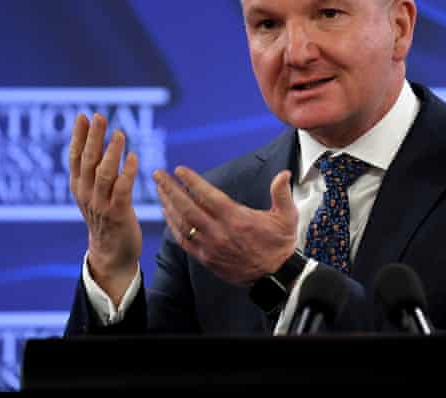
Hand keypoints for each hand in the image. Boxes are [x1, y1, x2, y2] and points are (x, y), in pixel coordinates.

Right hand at [69, 113, 142, 304]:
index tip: (83, 116)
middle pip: (87, 160)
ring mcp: (100, 204)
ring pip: (104, 173)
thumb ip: (95, 169)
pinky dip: (127, 172)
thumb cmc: (106, 218)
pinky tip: (134, 157)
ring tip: (120, 134)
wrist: (112, 254)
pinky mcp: (118, 214)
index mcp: (78, 187)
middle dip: (93, 137)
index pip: (75, 157)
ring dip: (112, 152)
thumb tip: (95, 140)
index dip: (79, 136)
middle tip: (100, 117)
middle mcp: (86, 194)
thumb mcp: (94, 192)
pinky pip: (122, 189)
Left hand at [153, 166, 297, 286]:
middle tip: (158, 175)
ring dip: (168, 205)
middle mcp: (220, 232)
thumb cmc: (281, 244)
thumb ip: (282, 193)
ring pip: (182, 224)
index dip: (192, 181)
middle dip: (170, 189)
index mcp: (237, 219)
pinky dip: (173, 226)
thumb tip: (284, 174)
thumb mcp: (287, 216)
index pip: (208, 196)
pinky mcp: (207, 258)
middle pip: (187, 208)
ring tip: (159, 190)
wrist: (276, 276)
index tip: (179, 169)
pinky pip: (184, 241)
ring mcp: (211, 247)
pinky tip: (168, 214)